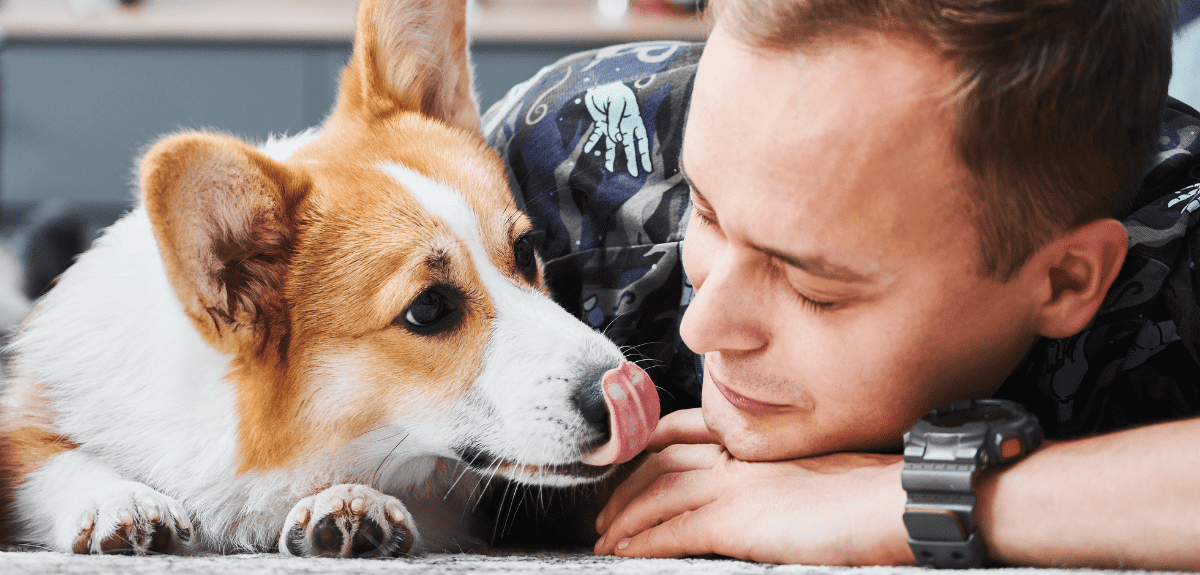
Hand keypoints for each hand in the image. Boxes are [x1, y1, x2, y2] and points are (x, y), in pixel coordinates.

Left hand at [582, 82, 653, 176]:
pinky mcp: (600, 123)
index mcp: (633, 120)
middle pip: (629, 146)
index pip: (641, 140)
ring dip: (612, 156)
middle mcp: (624, 125)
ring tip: (610, 169)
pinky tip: (586, 151)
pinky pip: (596, 135)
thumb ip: (615, 122)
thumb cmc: (613, 91)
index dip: (645, 155)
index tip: (647, 169)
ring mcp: (612, 125)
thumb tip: (616, 140)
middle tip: (633, 174)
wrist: (600, 83)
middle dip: (631, 160)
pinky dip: (591, 142)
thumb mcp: (615, 104)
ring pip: (613, 144)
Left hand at [595, 410, 914, 564]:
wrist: (900, 503)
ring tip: (605, 539)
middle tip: (605, 511)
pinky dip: (644, 540)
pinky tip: (626, 552)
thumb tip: (768, 496)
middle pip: (660, 461)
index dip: (649, 446)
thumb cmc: (876, 493)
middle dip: (625, 486)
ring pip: (657, 493)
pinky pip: (674, 530)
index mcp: (759, 442)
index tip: (631, 463)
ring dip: (624, 517)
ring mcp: (736, 487)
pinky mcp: (737, 522)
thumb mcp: (820, 471)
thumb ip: (782, 475)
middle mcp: (740, 458)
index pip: (685, 430)